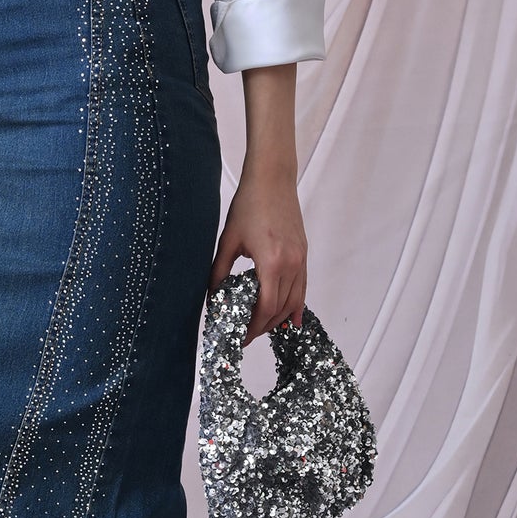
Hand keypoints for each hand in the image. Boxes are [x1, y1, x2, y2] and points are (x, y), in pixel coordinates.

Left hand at [208, 156, 307, 345]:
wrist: (272, 180)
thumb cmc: (249, 205)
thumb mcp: (228, 240)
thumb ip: (219, 272)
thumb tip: (212, 296)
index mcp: (272, 263)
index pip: (265, 308)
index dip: (253, 328)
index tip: (241, 337)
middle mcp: (292, 265)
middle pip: (280, 309)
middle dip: (263, 326)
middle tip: (247, 335)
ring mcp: (301, 259)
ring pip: (294, 301)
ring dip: (279, 319)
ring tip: (263, 329)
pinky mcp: (304, 254)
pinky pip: (303, 287)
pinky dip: (297, 305)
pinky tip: (291, 320)